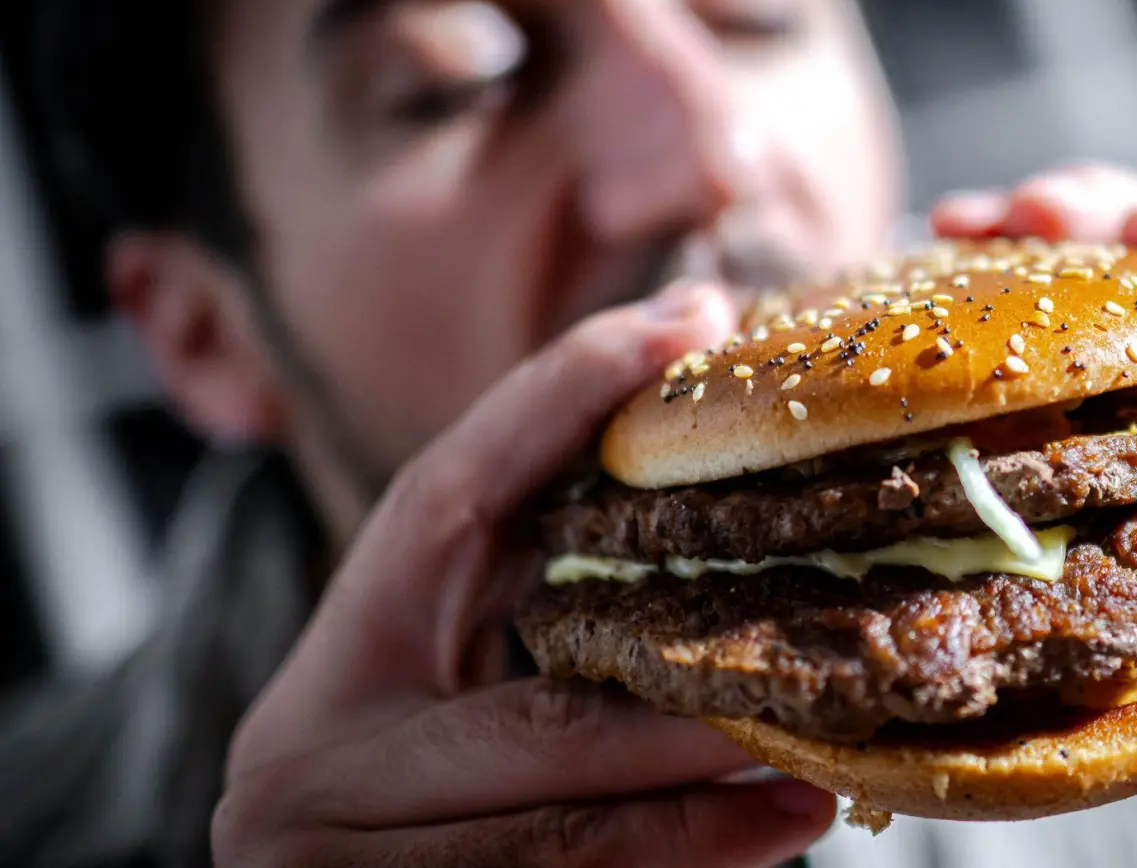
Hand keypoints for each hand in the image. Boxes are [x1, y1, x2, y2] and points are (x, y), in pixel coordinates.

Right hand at [213, 282, 837, 866]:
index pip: (447, 500)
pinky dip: (675, 863)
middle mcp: (308, 754)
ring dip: (706, 805)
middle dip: (693, 690)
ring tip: (819, 775)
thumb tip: (692, 360)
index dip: (564, 398)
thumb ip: (549, 579)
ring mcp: (334, 858)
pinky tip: (768, 836)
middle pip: (539, 710)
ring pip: (560, 831)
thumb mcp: (460, 672)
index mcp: (341, 654)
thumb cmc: (424, 786)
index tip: (690, 326)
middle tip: (824, 658)